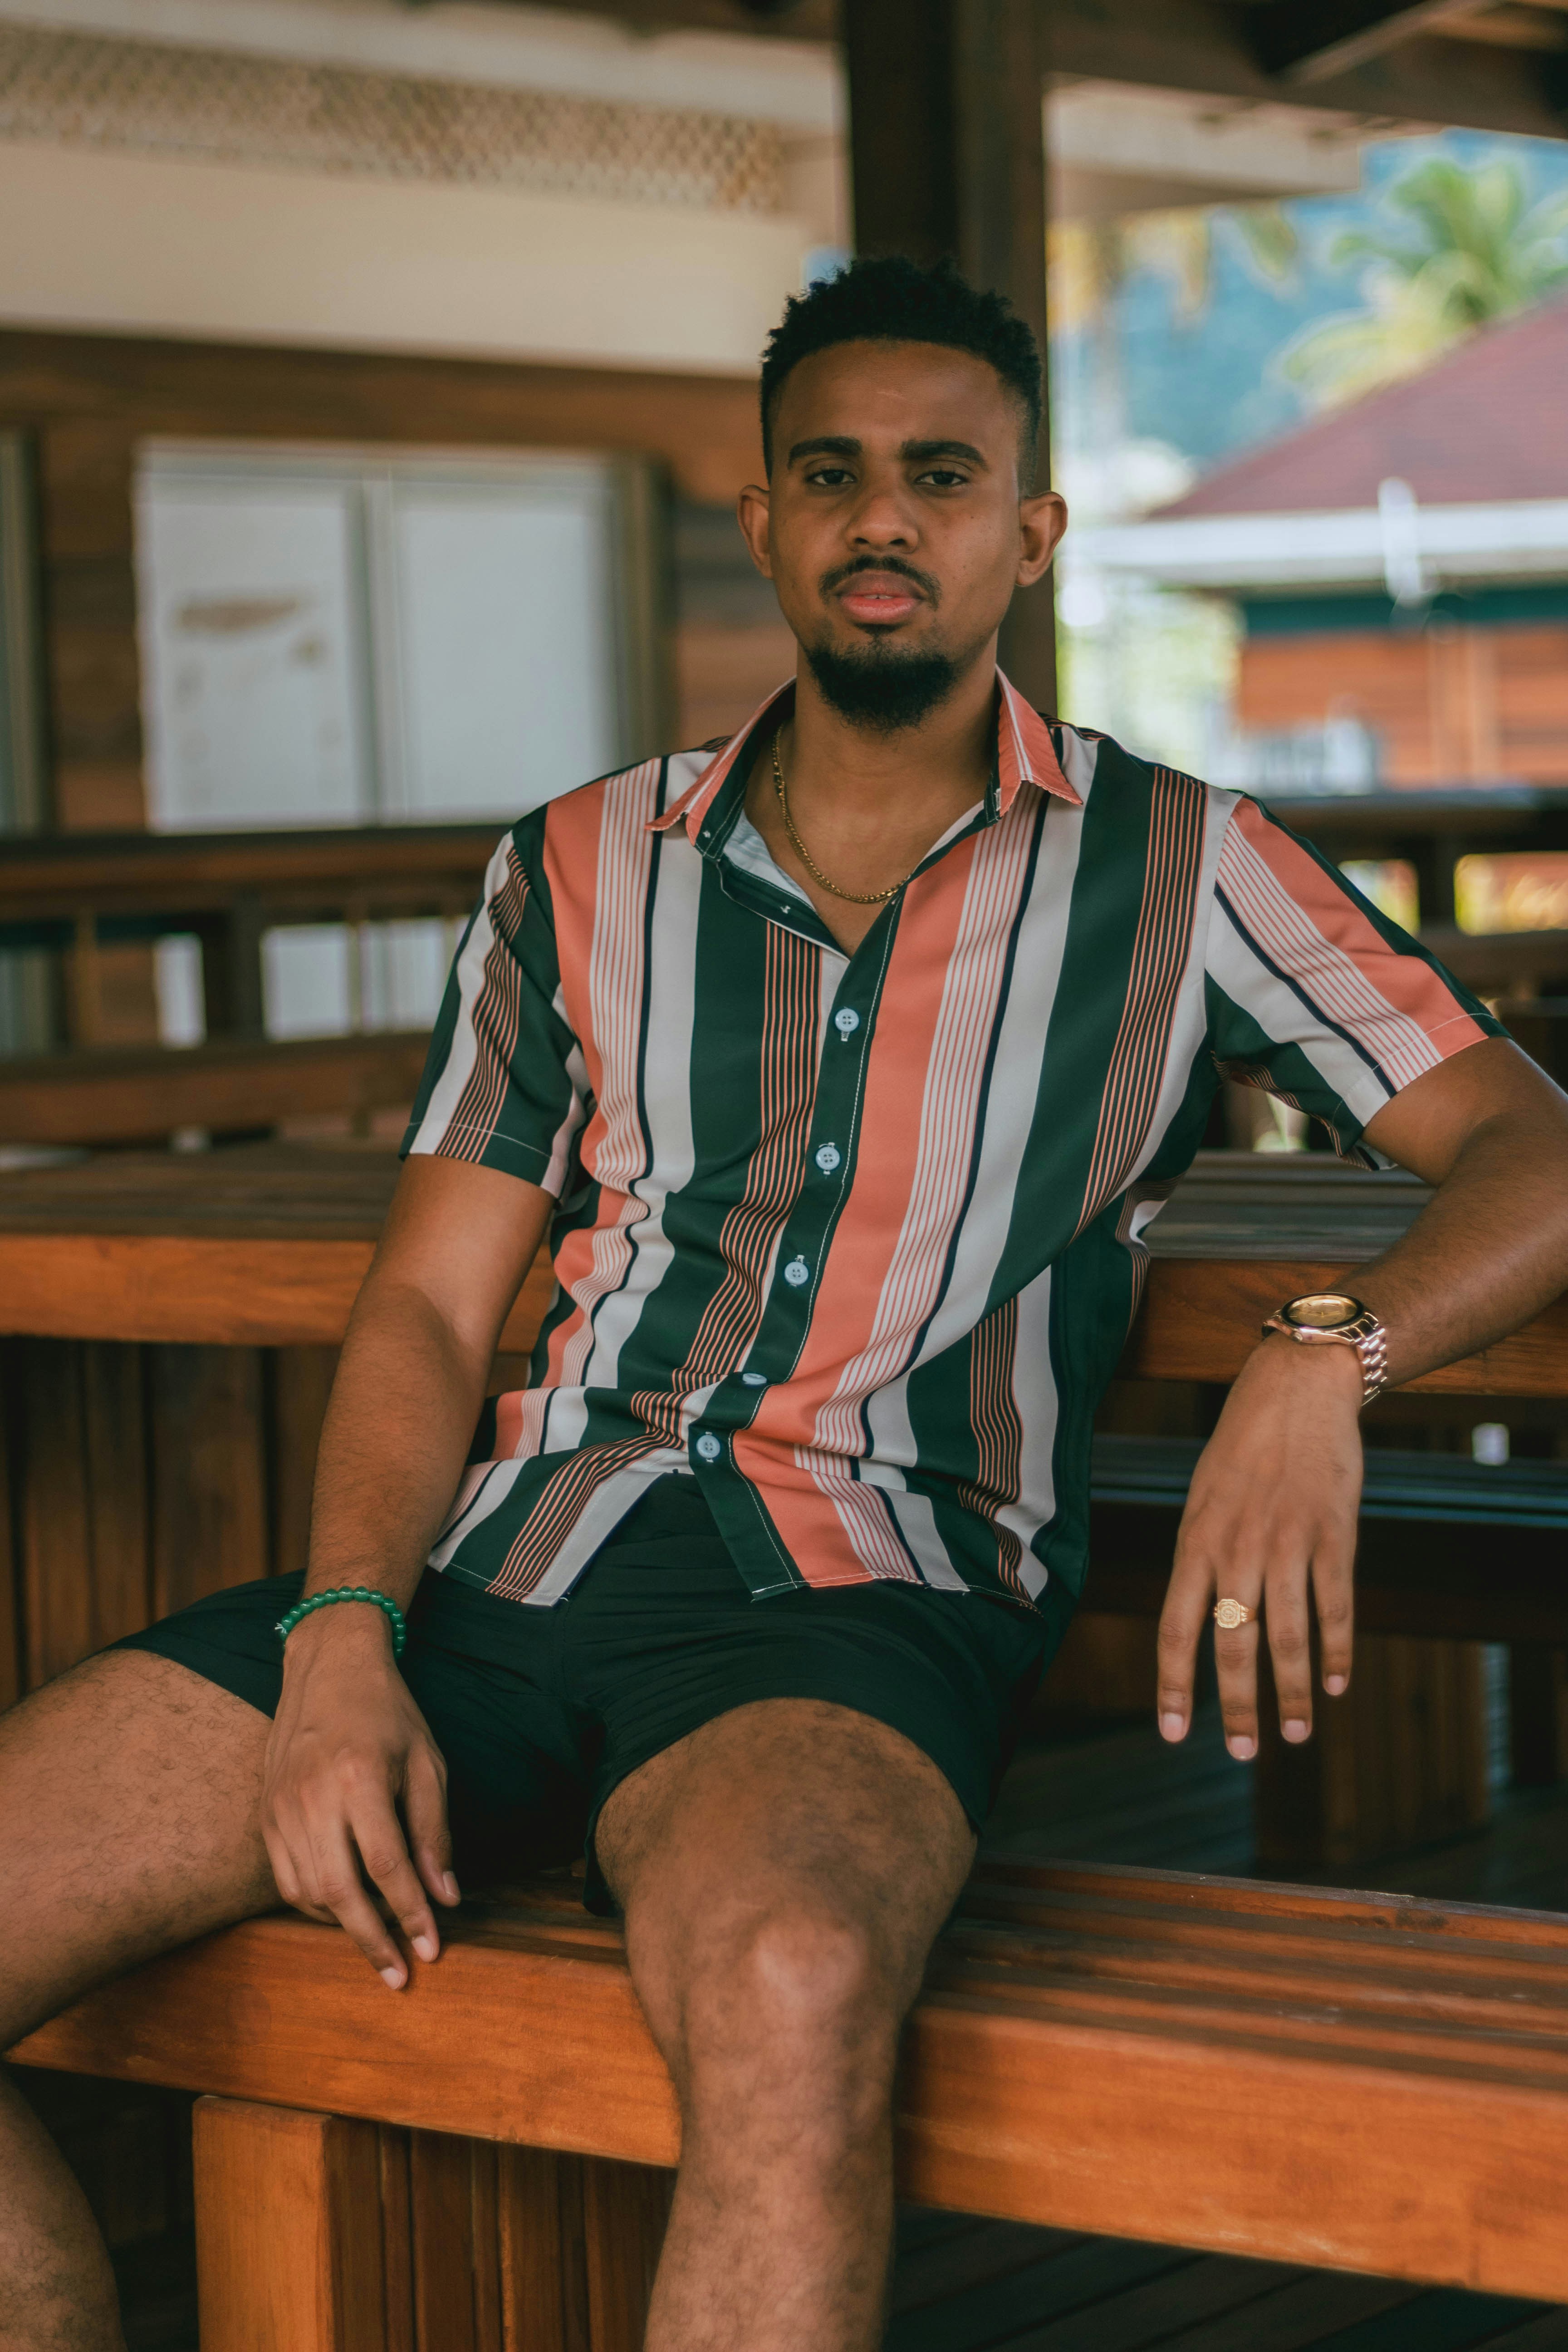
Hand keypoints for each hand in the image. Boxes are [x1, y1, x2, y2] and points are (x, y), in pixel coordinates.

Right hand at [260, 1605, 459, 1986]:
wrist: (327, 1666)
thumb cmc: (387, 1712)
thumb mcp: (427, 1762)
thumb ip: (434, 1831)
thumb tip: (445, 1897)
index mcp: (359, 1777)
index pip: (387, 1867)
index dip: (411, 1915)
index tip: (433, 1949)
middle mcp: (312, 1796)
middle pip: (340, 1891)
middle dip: (373, 1941)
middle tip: (400, 1975)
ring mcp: (281, 1806)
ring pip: (308, 1892)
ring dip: (343, 1927)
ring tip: (378, 1944)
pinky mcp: (265, 1813)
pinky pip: (285, 1878)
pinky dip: (314, 1905)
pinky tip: (343, 1910)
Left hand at [1156, 1336, 1361, 1760]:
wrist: (1297, 1389)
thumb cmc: (1242, 1448)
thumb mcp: (1202, 1498)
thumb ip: (1200, 1557)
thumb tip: (1195, 1619)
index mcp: (1196, 1540)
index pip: (1176, 1627)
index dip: (1174, 1684)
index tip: (1173, 1733)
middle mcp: (1237, 1548)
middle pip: (1233, 1644)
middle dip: (1238, 1706)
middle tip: (1243, 1753)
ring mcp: (1288, 1543)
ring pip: (1289, 1636)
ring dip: (1294, 1693)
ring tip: (1297, 1735)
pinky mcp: (1334, 1536)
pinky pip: (1335, 1608)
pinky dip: (1336, 1652)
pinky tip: (1337, 1685)